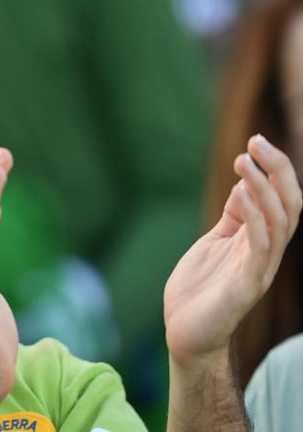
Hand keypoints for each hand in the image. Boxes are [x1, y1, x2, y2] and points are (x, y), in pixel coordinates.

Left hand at [164, 135, 301, 364]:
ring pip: (280, 221)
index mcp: (258, 241)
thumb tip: (244, 186)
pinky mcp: (248, 284)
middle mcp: (266, 252)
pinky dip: (256, 216)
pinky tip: (243, 194)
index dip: (273, 169)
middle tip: (257, 141)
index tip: (254, 141)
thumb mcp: (214, 242)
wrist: (185, 333)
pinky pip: (261, 246)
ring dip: (264, 186)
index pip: (281, 199)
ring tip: (244, 160)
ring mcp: (260, 268)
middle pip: (290, 204)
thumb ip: (232, 218)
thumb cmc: (198, 289)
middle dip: (278, 169)